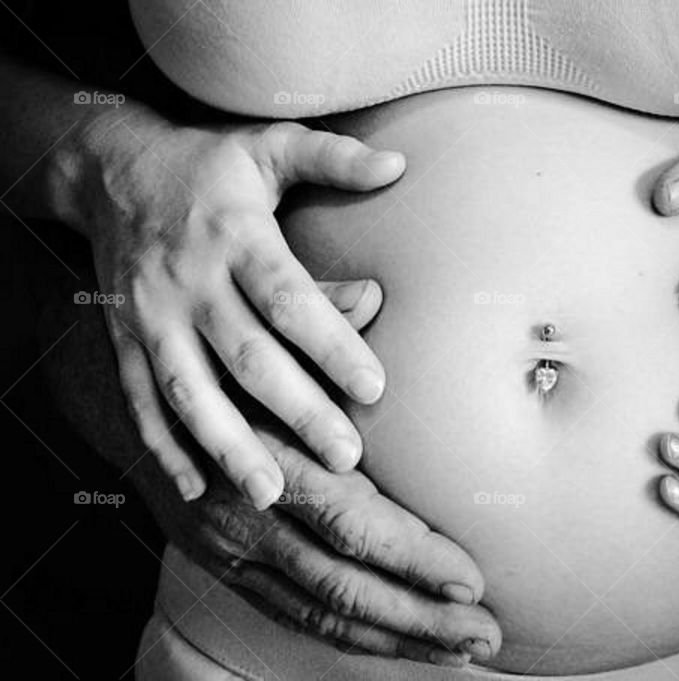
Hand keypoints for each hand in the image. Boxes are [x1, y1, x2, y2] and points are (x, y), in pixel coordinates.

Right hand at [41, 261, 501, 667]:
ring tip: (462, 648)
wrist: (111, 382)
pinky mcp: (215, 563)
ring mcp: (225, 546)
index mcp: (264, 451)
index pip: (350, 517)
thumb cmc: (206, 349)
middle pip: (341, 580)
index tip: (472, 578)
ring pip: (317, 606)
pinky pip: (285, 610)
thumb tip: (377, 294)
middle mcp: (243, 510)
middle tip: (485, 634)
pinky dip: (342, 631)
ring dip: (392, 634)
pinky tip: (395, 642)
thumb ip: (317, 313)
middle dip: (418, 612)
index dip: (412, 554)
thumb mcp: (252, 326)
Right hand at [79, 110, 403, 506]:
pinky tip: (194, 490)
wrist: (110, 168)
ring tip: (272, 494)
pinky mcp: (122, 337)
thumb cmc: (210, 163)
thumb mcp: (269, 144)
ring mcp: (150, 314)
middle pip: (247, 355)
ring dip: (229, 445)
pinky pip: (139, 398)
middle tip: (346, 459)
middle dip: (297, 410)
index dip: (331, 343)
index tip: (374, 388)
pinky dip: (163, 446)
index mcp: (236, 235)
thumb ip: (331, 157)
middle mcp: (190, 280)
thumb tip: (398, 165)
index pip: (289, 297)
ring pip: (191, 390)